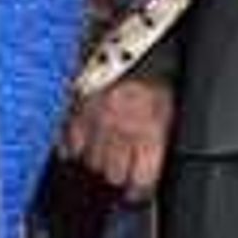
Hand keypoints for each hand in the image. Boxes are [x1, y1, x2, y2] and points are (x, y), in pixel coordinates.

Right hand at [63, 77, 174, 198]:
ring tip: (105, 152)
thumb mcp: (168, 107)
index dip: (139, 192)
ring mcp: (94, 124)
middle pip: (113, 176)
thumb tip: (152, 163)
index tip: (137, 194)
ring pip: (91, 163)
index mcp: (149, 131)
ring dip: (98, 162)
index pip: (141, 181)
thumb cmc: (152, 72)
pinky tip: (83, 143)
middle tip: (122, 169)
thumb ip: (159, 138)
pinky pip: (69, 145)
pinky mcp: (74, 113)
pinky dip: (75, 148)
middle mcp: (121, 132)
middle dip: (118, 175)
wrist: (126, 43)